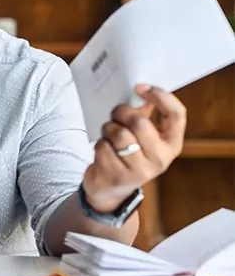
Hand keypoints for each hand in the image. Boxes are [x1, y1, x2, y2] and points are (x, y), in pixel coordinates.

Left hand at [82, 84, 186, 212]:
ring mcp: (140, 171)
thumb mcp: (143, 138)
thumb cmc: (127, 154)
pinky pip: (103, 147)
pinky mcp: (117, 176)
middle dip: (122, 112)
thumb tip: (140, 89)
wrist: (110, 188)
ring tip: (108, 134)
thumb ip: (145, 115)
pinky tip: (104, 151)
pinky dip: (99, 144)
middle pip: (140, 122)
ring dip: (108, 128)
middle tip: (115, 113)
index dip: (160, 96)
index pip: (176, 114)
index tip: (141, 87)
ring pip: (119, 134)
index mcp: (172, 145)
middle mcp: (160, 159)